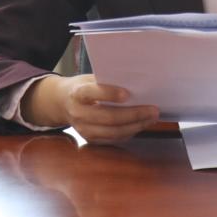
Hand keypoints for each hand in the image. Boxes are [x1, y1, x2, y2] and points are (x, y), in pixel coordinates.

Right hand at [21, 74, 159, 143]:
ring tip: (152, 118)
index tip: (128, 93)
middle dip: (134, 114)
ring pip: (113, 131)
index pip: (93, 93)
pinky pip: (113, 139)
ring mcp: (83, 129)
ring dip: (136, 126)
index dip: (110, 94)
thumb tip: (136, 84)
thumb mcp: (90, 78)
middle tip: (153, 109)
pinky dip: (129, 132)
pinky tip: (141, 125)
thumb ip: (107, 81)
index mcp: (77, 93)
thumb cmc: (83, 86)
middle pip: (108, 117)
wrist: (62, 102)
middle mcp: (78, 113)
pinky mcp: (89, 139)